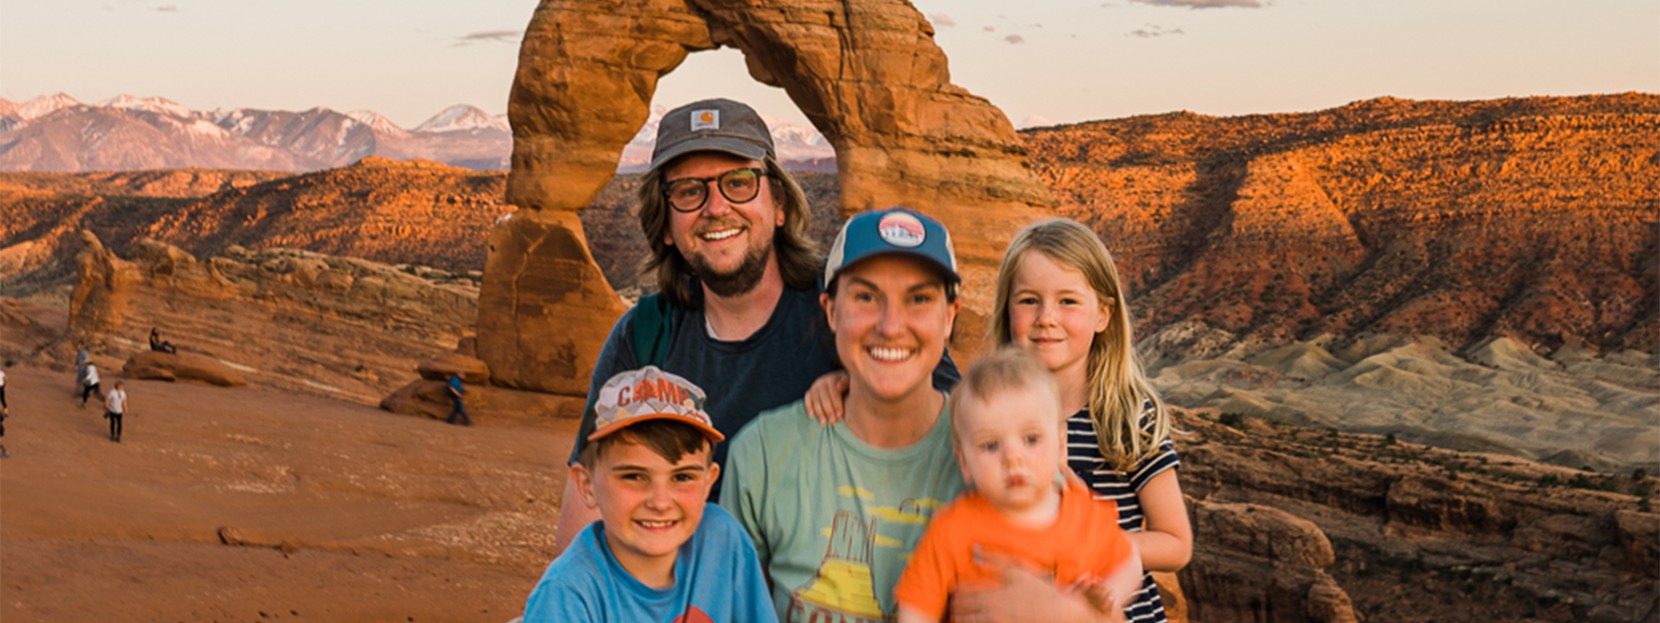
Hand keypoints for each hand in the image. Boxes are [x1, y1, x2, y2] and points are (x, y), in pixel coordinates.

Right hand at [803, 371, 848, 425]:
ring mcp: (815, 386)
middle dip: (829, 411)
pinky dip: (808, 407)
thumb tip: (838, 386)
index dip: (837, 404)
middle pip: (824, 398)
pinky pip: (807, 399)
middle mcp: (822, 381)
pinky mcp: (810, 392)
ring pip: (815, 400)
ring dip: (819, 413)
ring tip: (824, 423)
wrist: (840, 382)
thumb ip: (846, 383)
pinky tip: (812, 416)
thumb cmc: (848, 385)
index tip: (840, 415)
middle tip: (833, 422)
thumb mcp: (850, 382)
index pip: (834, 392)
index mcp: (832, 379)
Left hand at [949, 549, 1109, 622]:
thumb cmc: (1038, 590)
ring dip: (959, 619)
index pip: (960, 594)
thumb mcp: (1018, 570)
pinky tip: (976, 619)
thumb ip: (995, 559)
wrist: (1058, 613)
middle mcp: (990, 613)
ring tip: (959, 615)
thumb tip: (975, 549)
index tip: (954, 590)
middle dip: (954, 607)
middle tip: (954, 604)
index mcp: (991, 595)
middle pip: (959, 611)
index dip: (953, 592)